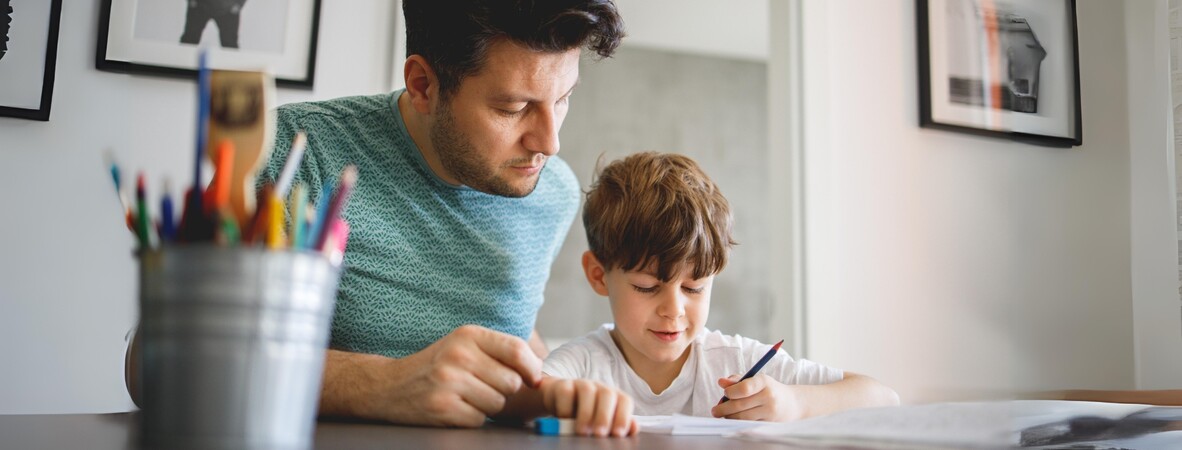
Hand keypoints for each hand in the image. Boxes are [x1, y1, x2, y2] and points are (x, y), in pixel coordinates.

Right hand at [357, 325, 543, 426]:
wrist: (388, 386)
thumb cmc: (436, 366)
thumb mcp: (464, 345)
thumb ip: (499, 352)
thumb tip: (539, 374)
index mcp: (468, 335)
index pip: (516, 350)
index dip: (532, 368)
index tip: (532, 379)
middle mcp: (459, 355)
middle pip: (511, 382)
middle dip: (504, 390)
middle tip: (482, 387)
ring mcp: (449, 382)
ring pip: (498, 403)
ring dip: (488, 406)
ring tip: (466, 396)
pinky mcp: (443, 408)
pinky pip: (480, 419)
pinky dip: (472, 418)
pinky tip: (455, 408)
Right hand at [540, 378, 637, 436]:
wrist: (558, 401)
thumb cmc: (585, 415)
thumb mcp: (602, 422)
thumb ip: (618, 424)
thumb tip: (634, 428)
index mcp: (613, 397)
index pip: (624, 401)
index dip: (623, 417)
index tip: (617, 434)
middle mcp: (599, 388)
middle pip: (607, 394)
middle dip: (604, 416)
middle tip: (599, 434)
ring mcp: (581, 384)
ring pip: (587, 391)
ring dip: (585, 413)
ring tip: (582, 431)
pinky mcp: (562, 385)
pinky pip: (566, 392)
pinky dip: (566, 408)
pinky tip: (564, 420)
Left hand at [711, 374, 805, 421]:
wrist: (792, 404)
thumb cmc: (768, 390)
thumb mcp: (756, 380)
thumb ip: (737, 380)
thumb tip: (721, 382)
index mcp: (764, 381)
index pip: (744, 387)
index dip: (731, 391)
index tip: (725, 393)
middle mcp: (769, 396)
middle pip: (739, 405)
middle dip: (723, 409)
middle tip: (715, 411)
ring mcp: (770, 412)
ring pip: (742, 418)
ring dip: (729, 417)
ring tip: (723, 415)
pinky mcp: (769, 424)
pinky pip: (748, 425)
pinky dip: (738, 423)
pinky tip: (734, 420)